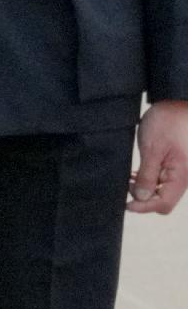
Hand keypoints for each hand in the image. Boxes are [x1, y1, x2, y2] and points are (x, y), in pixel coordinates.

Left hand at [133, 101, 187, 215]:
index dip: (144, 207)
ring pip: (164, 189)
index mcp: (182, 175)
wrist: (178, 101)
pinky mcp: (178, 162)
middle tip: (127, 186)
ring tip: (130, 177)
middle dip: (145, 197)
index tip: (127, 203)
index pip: (165, 204)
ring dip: (147, 187)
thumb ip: (147, 175)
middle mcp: (185, 175)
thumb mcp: (152, 149)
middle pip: (165, 198)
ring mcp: (182, 169)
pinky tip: (138, 172)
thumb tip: (141, 197)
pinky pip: (166, 178)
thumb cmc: (169, 122)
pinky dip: (152, 178)